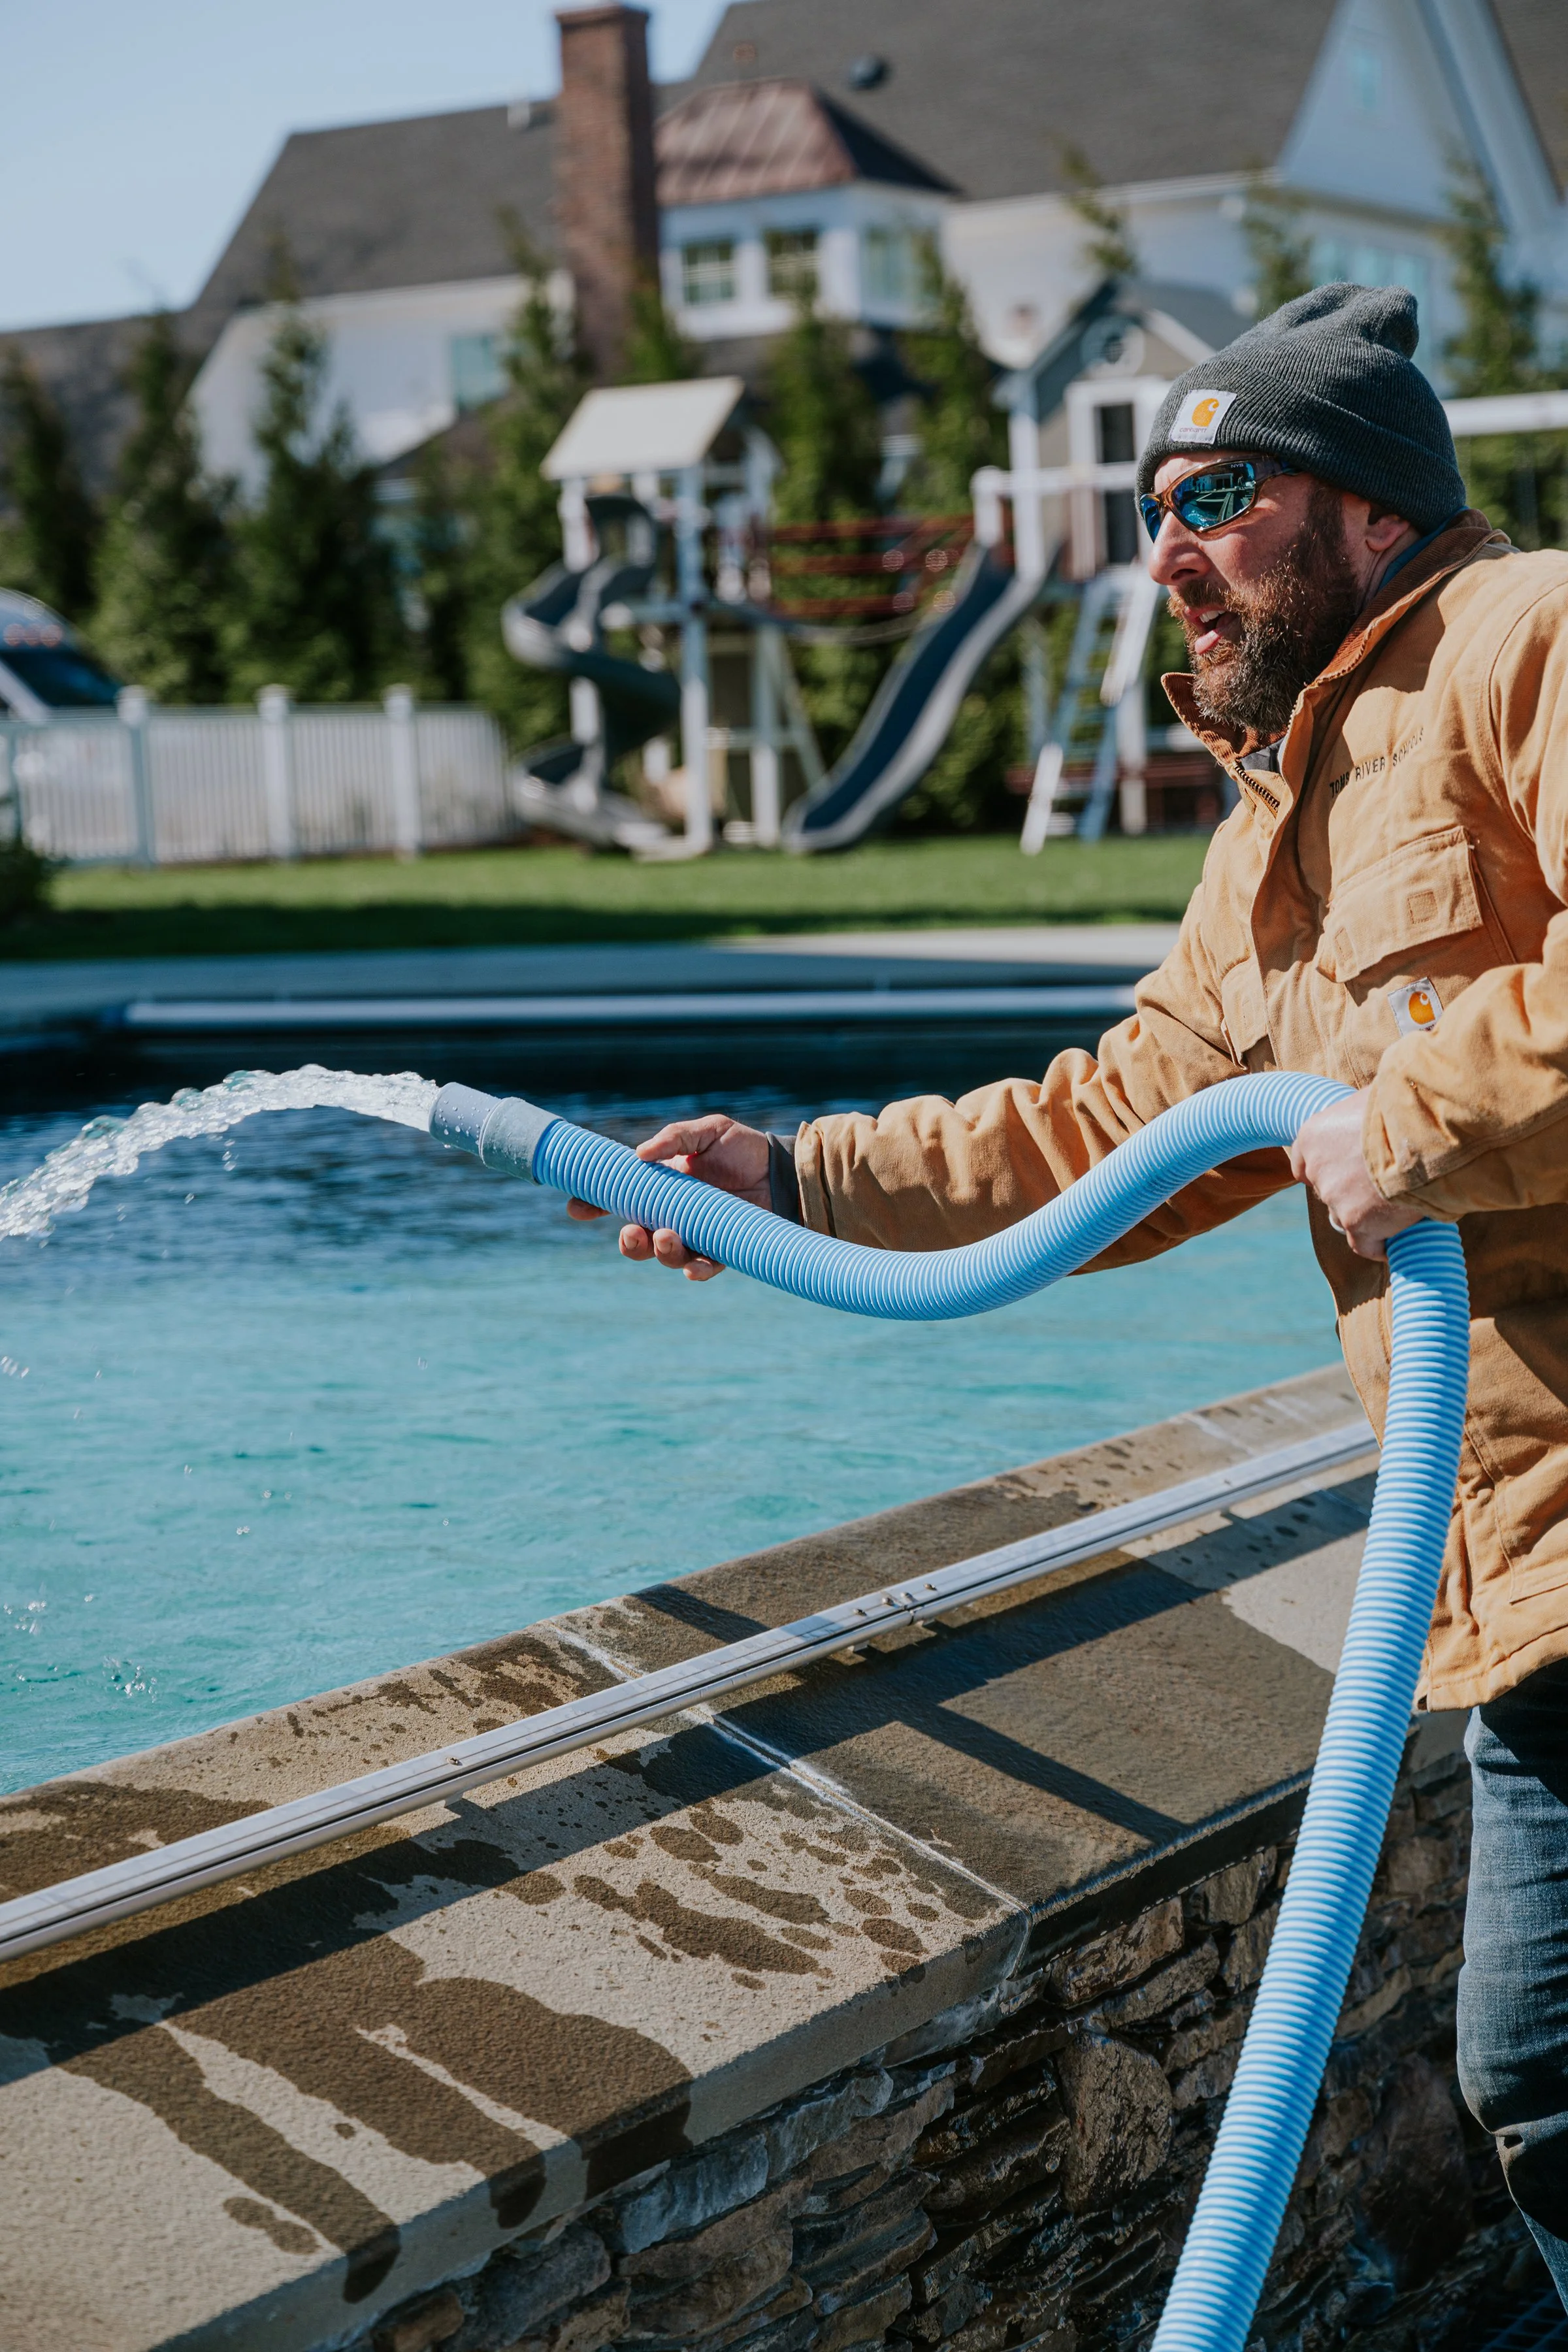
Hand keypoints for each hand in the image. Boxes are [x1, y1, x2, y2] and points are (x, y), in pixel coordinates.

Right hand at [566, 1114, 771, 1280]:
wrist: (782, 1170)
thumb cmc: (742, 1148)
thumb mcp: (708, 1131)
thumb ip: (674, 1137)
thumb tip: (639, 1154)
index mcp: (660, 1186)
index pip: (619, 1199)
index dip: (594, 1205)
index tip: (577, 1206)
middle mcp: (672, 1214)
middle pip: (638, 1238)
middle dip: (628, 1241)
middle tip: (631, 1232)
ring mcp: (695, 1234)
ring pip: (665, 1254)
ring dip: (660, 1252)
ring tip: (668, 1237)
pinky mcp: (722, 1248)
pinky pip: (703, 1266)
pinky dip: (696, 1269)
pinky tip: (693, 1266)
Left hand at [1287, 1089, 1423, 1259]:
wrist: (1422, 1132)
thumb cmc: (1404, 1106)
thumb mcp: (1373, 1099)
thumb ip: (1365, 1114)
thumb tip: (1382, 1107)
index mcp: (1313, 1135)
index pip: (1305, 1162)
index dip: (1328, 1167)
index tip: (1347, 1169)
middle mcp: (1317, 1169)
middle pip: (1329, 1189)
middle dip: (1352, 1189)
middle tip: (1384, 1184)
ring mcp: (1335, 1198)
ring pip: (1346, 1215)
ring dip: (1368, 1214)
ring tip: (1398, 1207)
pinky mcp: (1357, 1222)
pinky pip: (1364, 1244)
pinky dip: (1378, 1245)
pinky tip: (1394, 1241)